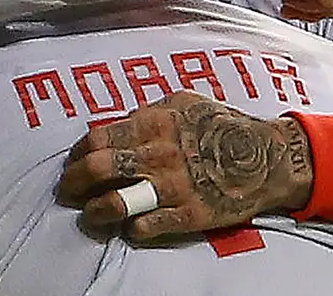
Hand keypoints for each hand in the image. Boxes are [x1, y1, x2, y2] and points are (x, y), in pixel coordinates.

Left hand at [57, 91, 312, 242]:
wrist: (265, 157)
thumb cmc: (221, 126)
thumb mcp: (184, 103)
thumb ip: (147, 112)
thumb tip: (114, 125)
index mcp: (155, 123)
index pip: (97, 138)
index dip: (78, 152)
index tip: (73, 161)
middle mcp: (160, 154)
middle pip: (99, 168)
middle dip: (74, 181)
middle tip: (67, 190)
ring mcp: (174, 187)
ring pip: (117, 202)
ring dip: (95, 209)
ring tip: (89, 212)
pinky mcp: (189, 215)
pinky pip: (147, 227)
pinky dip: (131, 228)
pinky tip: (127, 226)